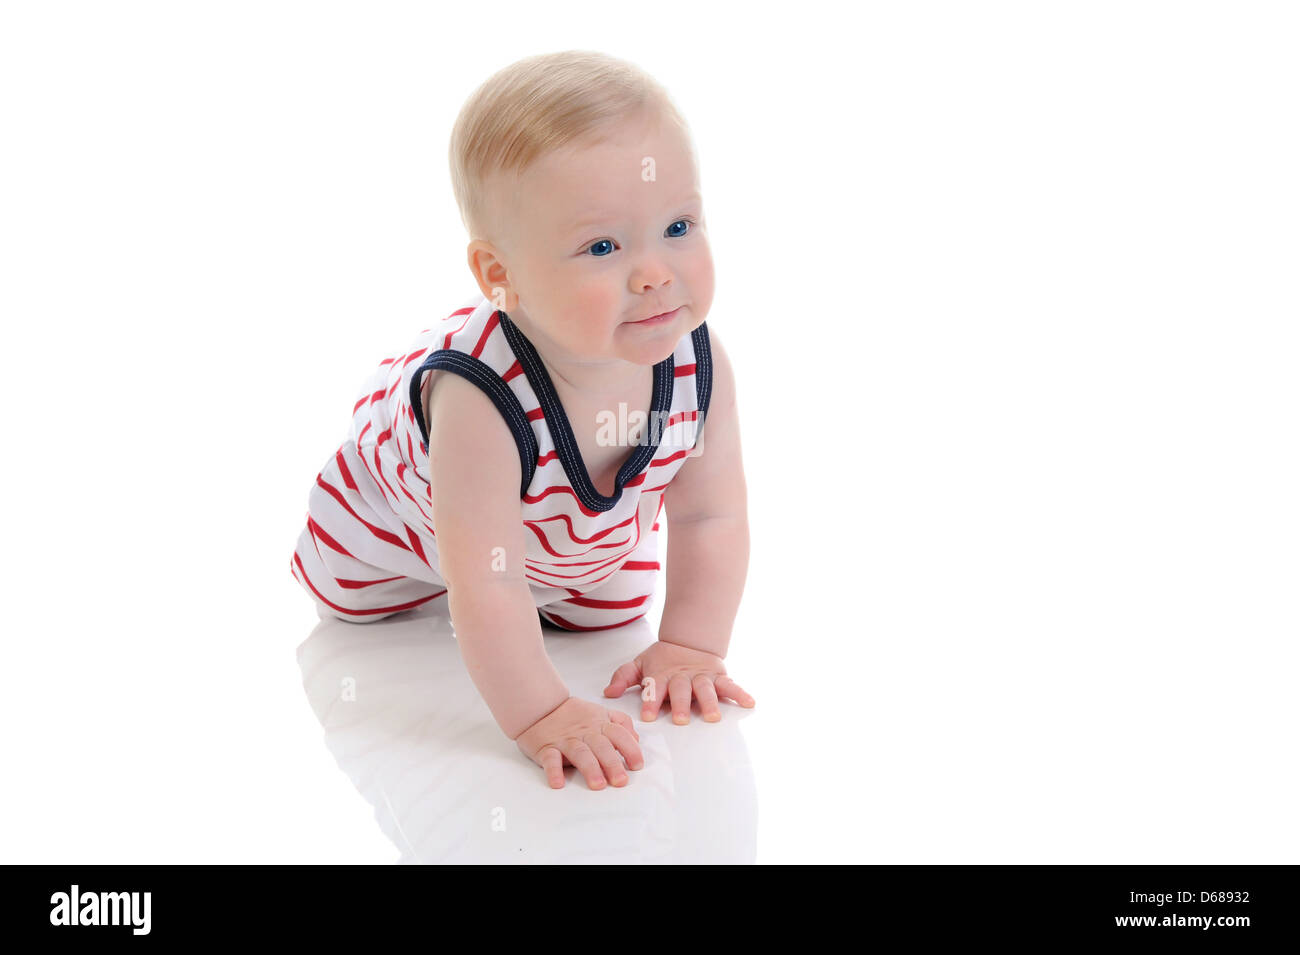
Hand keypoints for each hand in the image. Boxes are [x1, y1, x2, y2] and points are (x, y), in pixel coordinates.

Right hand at [514, 696, 643, 789]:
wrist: (539, 706)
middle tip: (621, 781)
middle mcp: (585, 732)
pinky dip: (554, 771)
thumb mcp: (600, 712)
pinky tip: (558, 783)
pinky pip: (550, 759)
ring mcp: (566, 740)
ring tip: (598, 785)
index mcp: (599, 724)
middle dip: (612, 763)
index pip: (619, 734)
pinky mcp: (546, 748)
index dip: (630, 749)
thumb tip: (636, 739)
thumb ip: (620, 723)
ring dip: (590, 768)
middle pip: (601, 746)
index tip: (637, 765)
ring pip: (580, 753)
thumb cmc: (573, 714)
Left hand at [603, 639, 755, 723]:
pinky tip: (749, 703)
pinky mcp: (718, 677)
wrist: (689, 639)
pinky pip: (730, 685)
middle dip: (681, 704)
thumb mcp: (640, 664)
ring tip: (712, 717)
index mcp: (662, 676)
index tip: (647, 716)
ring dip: (709, 702)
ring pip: (705, 689)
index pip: (654, 689)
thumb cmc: (662, 659)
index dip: (650, 701)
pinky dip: (740, 693)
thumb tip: (608, 692)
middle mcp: (682, 677)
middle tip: (680, 719)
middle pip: (681, 690)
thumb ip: (624, 677)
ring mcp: (702, 677)